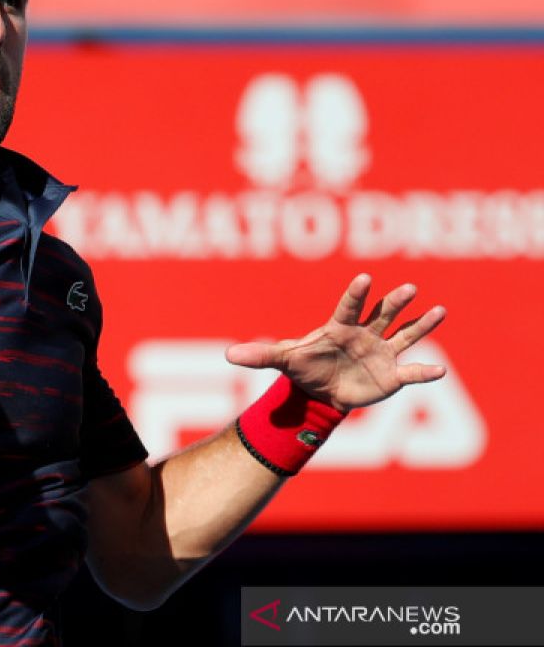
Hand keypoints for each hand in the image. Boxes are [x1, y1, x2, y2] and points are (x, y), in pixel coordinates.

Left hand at [225, 274, 446, 413]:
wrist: (320, 391)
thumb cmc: (303, 367)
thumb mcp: (282, 361)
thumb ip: (261, 354)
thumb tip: (230, 355)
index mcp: (339, 327)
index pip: (348, 306)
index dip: (356, 294)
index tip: (365, 278)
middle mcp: (364, 334)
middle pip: (382, 314)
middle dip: (395, 302)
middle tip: (410, 287)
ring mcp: (381, 352)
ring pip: (404, 334)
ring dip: (421, 324)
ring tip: (440, 310)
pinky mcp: (392, 374)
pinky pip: (411, 371)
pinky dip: (424, 371)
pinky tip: (439, 371)